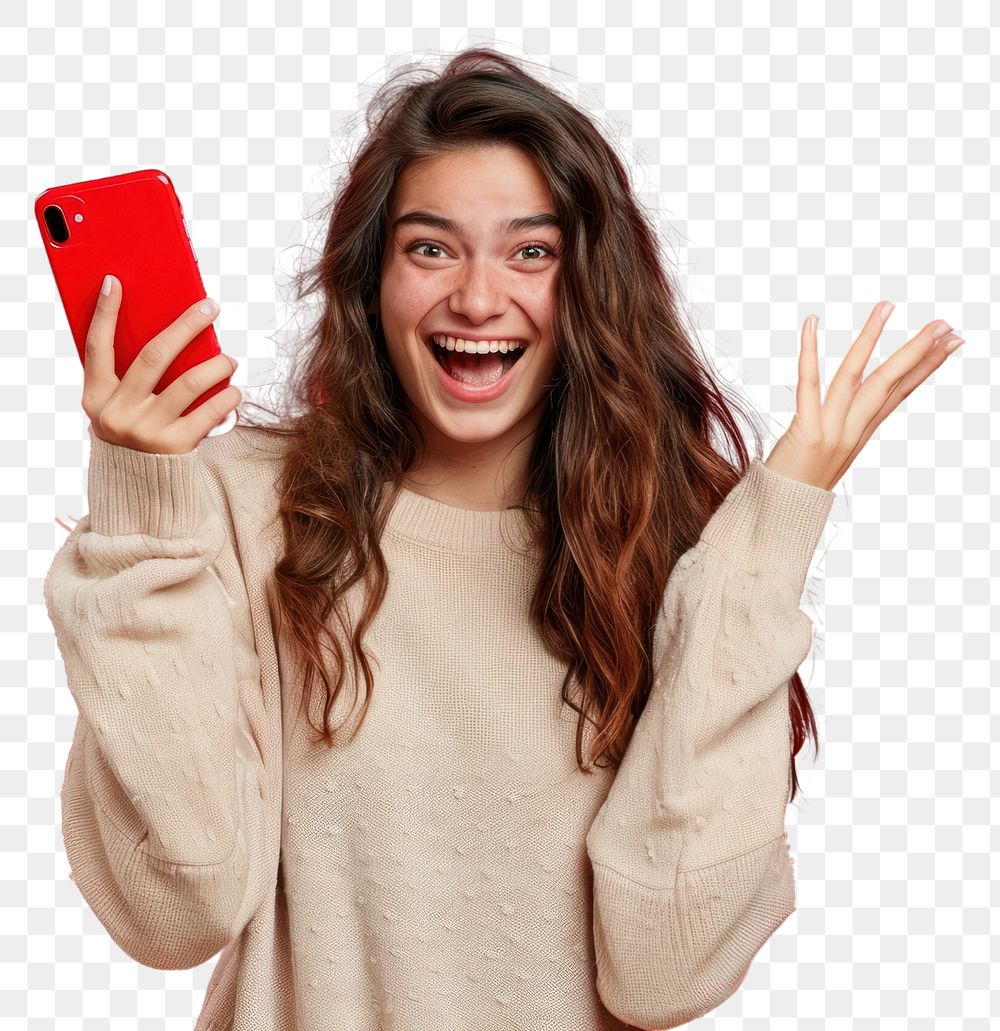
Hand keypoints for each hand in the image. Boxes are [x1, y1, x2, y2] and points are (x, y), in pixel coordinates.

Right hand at [81, 275, 241, 454]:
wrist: (140, 488)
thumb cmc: (134, 434)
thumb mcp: (119, 407)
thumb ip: (130, 377)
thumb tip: (171, 334)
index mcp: (97, 398)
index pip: (96, 348)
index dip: (103, 314)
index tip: (113, 282)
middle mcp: (118, 413)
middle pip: (154, 356)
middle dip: (185, 326)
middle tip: (210, 307)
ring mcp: (146, 431)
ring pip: (189, 383)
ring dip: (216, 365)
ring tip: (228, 359)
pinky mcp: (174, 447)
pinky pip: (209, 412)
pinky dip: (227, 397)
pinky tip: (235, 390)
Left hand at [763, 302, 963, 490]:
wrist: (780, 519)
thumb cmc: (795, 486)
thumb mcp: (827, 457)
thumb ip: (840, 430)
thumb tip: (850, 409)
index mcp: (860, 435)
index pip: (900, 394)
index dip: (925, 366)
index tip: (950, 341)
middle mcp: (852, 432)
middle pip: (889, 384)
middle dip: (917, 351)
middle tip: (944, 323)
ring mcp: (832, 433)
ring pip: (857, 377)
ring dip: (872, 338)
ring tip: (887, 306)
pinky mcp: (807, 435)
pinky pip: (808, 385)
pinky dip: (810, 352)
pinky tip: (812, 323)